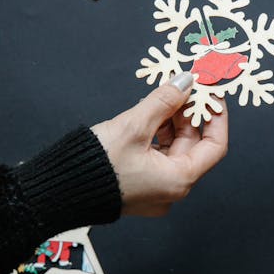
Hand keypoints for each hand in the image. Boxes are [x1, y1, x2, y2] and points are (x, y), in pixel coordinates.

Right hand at [91, 73, 227, 216]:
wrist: (57, 191)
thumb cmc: (96, 166)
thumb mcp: (134, 126)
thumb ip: (163, 101)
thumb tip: (185, 82)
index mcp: (178, 180)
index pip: (215, 146)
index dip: (217, 117)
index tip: (212, 95)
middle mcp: (171, 189)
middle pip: (193, 145)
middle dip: (190, 114)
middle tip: (184, 86)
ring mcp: (154, 189)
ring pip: (173, 149)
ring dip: (172, 121)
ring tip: (165, 96)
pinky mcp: (138, 184)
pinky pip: (157, 155)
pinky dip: (157, 134)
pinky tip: (150, 113)